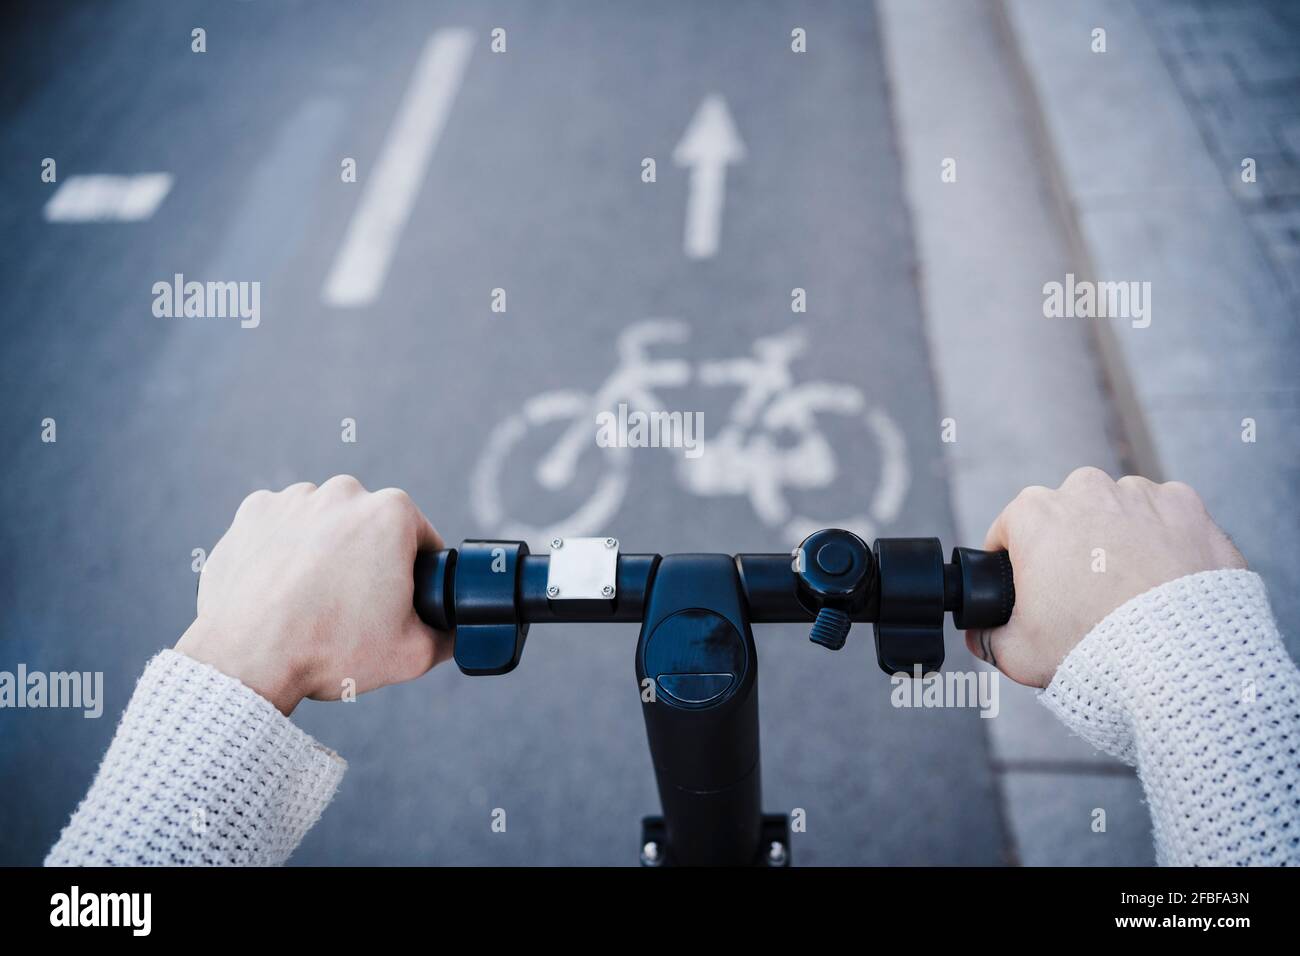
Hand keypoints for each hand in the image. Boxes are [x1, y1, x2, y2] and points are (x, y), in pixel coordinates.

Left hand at [176, 476, 449, 713]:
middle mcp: (344, 492)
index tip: (400, 603)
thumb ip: (450, 636)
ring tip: (313, 601)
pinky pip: (282, 528)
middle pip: (372, 528)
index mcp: (392, 513)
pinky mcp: (253, 513)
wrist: (246, 660)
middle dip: (370, 560)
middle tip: (356, 608)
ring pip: (326, 525)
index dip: (418, 575)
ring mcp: (294, 499)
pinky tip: (282, 588)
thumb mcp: (413, 653)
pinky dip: (285, 551)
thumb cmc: (330, 650)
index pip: (422, 541)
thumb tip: (459, 631)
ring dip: (327, 552)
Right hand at [967, 467, 1245, 687]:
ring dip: (1117, 539)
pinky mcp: (1185, 505)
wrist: (1176, 654)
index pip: (1009, 531)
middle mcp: (1084, 489)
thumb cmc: (1091, 648)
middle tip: (1082, 594)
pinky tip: (1162, 576)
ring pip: (1116, 512)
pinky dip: (1162, 539)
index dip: (1014, 563)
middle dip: (1069, 546)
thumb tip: (981, 633)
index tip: (1030, 590)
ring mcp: (1138, 493)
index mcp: (1033, 512)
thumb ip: (987, 637)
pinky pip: (1164, 516)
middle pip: (1065, 515)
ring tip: (1128, 587)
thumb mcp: (1015, 652)